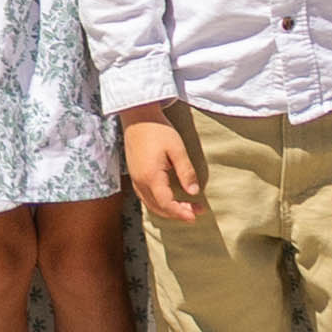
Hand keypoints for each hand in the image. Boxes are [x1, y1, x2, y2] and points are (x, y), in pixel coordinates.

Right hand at [123, 112, 208, 229]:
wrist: (137, 116)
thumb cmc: (157, 129)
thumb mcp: (177, 149)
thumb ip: (186, 172)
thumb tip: (194, 192)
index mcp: (150, 176)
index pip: (166, 203)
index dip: (181, 212)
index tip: (196, 215)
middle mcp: (140, 181)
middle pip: (158, 207)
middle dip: (177, 213)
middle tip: (197, 211)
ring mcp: (135, 179)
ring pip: (150, 204)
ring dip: (168, 209)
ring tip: (186, 208)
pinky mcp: (134, 174)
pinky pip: (145, 197)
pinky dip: (158, 203)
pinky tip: (169, 199)